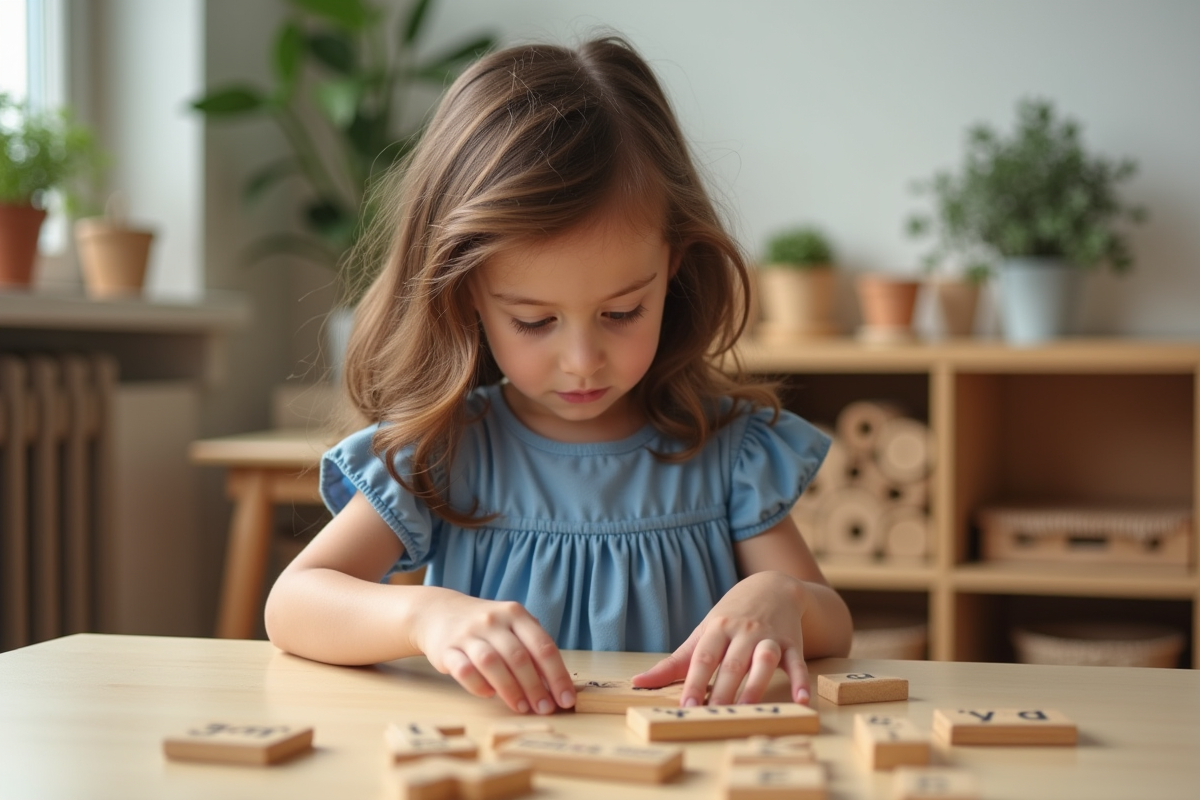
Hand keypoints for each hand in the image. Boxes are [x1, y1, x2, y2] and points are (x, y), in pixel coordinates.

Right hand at [411, 590, 576, 713]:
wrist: (438, 611)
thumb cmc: (485, 627)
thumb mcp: (511, 626)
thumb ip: (531, 649)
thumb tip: (554, 686)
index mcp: (515, 614)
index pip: (543, 646)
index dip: (557, 676)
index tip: (566, 700)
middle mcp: (493, 621)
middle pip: (519, 657)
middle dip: (535, 687)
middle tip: (544, 709)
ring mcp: (468, 634)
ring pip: (492, 663)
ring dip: (510, 689)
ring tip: (522, 707)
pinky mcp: (446, 649)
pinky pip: (463, 671)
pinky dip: (479, 686)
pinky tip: (489, 694)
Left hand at [630, 571, 809, 705]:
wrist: (772, 586)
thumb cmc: (730, 616)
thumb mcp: (702, 633)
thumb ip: (674, 663)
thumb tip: (638, 682)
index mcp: (717, 629)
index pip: (703, 658)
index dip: (695, 683)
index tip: (687, 708)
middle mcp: (743, 632)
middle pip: (732, 664)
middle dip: (724, 691)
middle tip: (714, 716)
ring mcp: (769, 637)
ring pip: (764, 661)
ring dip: (757, 686)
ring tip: (748, 711)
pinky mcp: (793, 644)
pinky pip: (797, 664)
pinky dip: (801, 683)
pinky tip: (801, 702)